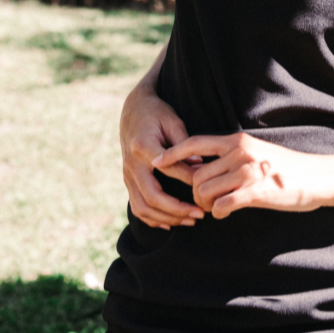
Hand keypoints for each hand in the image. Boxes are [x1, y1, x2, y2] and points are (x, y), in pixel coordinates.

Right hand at [120, 84, 204, 229]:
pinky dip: (152, 219)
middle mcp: (132, 164)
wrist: (132, 109)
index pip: (168, 169)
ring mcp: (127, 175)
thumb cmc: (156, 113)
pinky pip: (136, 207)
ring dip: (166, 218)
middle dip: (176, 210)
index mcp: (143, 146)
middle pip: (152, 196)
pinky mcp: (127, 180)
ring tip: (189, 220)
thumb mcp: (172, 121)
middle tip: (199, 214)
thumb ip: (184, 144)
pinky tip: (170, 223)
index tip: (206, 189)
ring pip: (142, 207)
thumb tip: (199, 166)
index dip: (188, 180)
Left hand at [153, 133, 330, 219]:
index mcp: (237, 140)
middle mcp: (239, 152)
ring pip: (205, 191)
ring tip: (216, 208)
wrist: (316, 176)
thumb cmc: (284, 167)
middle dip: (194, 193)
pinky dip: (219, 212)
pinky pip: (221, 205)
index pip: (196, 142)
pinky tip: (227, 212)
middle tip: (204, 203)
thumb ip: (232, 155)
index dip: (174, 152)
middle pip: (196, 175)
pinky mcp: (255, 192)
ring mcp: (247, 172)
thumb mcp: (255, 152)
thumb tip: (205, 168)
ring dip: (205, 205)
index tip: (157, 161)